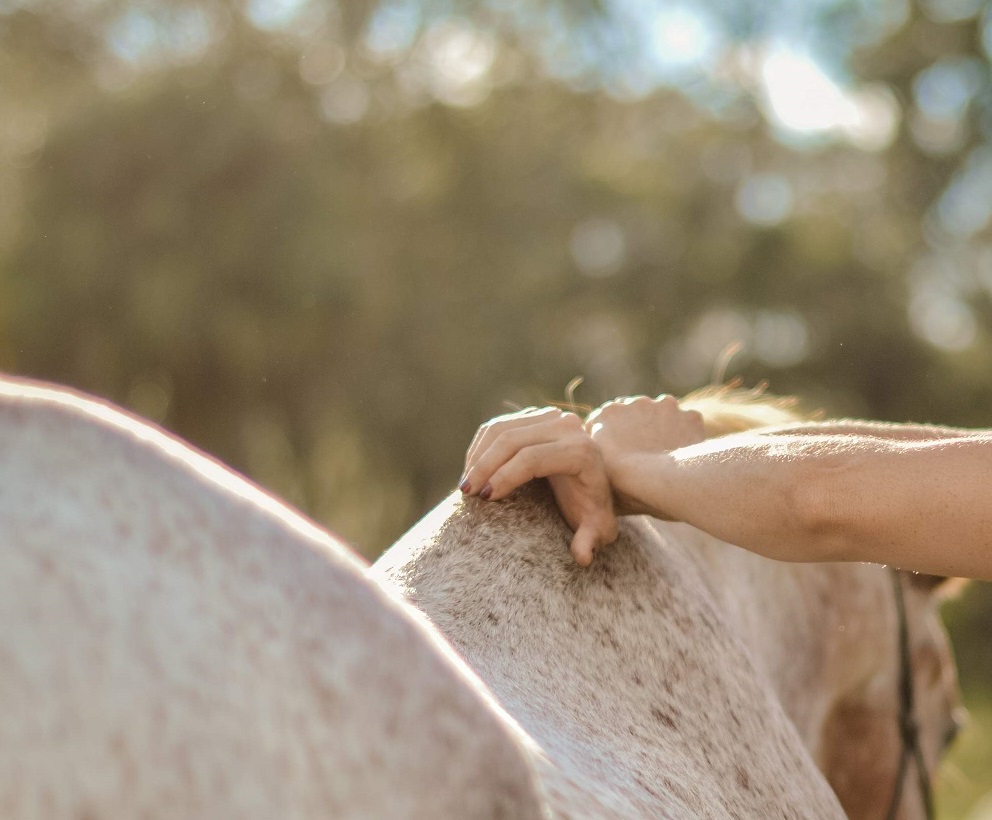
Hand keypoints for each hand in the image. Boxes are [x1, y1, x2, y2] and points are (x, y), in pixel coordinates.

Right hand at [460, 407, 617, 566]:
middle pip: (512, 440)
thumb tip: (582, 558)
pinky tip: (471, 471)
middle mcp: (567, 427)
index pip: (532, 458)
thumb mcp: (598, 528)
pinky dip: (479, 447)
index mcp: (581, 451)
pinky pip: (497, 426)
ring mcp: (549, 417)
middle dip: (484, 466)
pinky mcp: (533, 416)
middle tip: (466, 493)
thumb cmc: (593, 509)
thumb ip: (591, 540)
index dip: (504, 477)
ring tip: (465, 485)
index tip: (485, 498)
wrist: (597, 481)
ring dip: (477, 456)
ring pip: (500, 429)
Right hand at [586, 395, 704, 514]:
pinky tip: (684, 454)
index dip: (610, 438)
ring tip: (665, 455)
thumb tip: (592, 472)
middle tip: (641, 456)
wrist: (662, 483)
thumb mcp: (596, 475)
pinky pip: (687, 424)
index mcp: (608, 414)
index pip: (605, 420)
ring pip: (662, 415)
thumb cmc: (624, 486)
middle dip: (636, 429)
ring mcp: (664, 406)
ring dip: (662, 429)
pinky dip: (685, 436)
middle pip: (634, 413)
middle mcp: (634, 402)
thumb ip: (593, 461)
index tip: (616, 455)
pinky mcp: (689, 416)